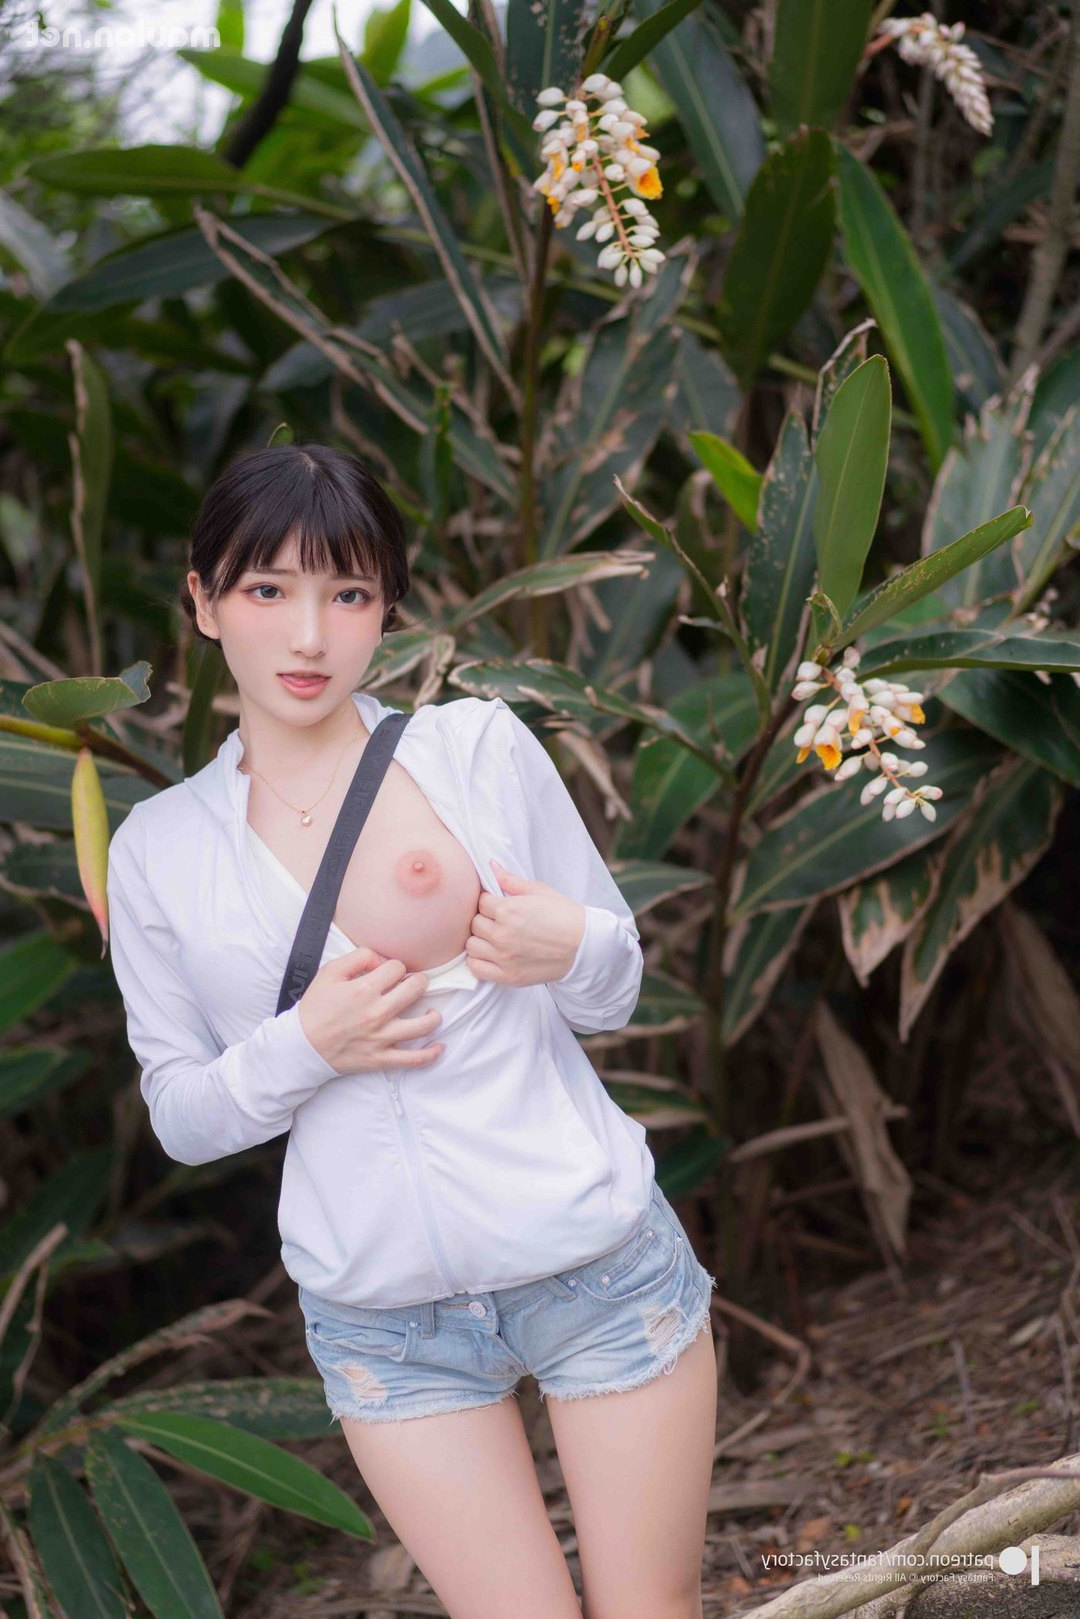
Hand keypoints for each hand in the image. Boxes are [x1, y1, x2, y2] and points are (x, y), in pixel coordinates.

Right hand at [297, 948, 444, 1074]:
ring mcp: (382, 1038)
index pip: (397, 968)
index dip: (395, 967)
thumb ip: (358, 957)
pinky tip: (439, 1047)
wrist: (301, 1046)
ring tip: (431, 1011)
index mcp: (364, 990)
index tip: (389, 974)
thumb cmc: (315, 1008)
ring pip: (424, 1025)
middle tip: (413, 985)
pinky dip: (431, 1054)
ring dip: (433, 1015)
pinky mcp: (381, 1059)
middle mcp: (377, 1013)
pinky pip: (414, 1060)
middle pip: (416, 989)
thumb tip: (382, 959)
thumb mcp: (330, 972)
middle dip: (418, 982)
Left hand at [465, 860, 584, 987]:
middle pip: (474, 923)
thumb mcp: (539, 891)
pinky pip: (476, 968)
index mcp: (508, 910)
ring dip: (480, 940)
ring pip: (471, 945)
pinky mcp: (507, 976)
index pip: (480, 901)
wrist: (584, 946)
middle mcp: (502, 934)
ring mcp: (504, 957)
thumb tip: (490, 865)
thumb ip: (510, 880)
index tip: (498, 905)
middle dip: (484, 919)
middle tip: (498, 921)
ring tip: (494, 938)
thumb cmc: (564, 915)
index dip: (489, 901)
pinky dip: (479, 961)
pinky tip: (491, 955)